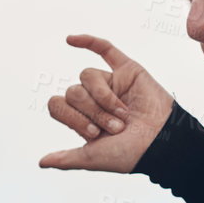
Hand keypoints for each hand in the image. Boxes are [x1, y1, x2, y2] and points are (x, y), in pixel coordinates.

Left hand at [39, 34, 175, 171]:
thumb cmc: (130, 153)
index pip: (58, 105)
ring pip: (86, 76)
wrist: (162, 142)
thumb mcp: (93, 158)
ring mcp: (109, 83)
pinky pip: (104, 49)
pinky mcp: (126, 70)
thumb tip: (41, 163)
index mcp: (82, 118)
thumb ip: (67, 159)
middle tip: (115, 126)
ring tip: (123, 113)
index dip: (71, 117)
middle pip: (73, 91)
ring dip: (104, 97)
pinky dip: (87, 41)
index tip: (94, 133)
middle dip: (93, 111)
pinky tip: (70, 39)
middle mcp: (93, 99)